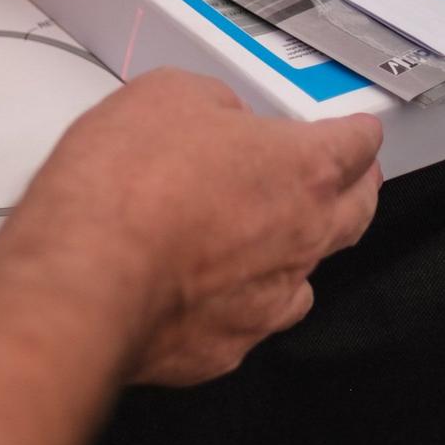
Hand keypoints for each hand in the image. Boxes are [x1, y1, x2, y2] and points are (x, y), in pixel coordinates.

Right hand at [2, 69, 383, 385]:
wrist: (84, 276)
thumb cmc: (124, 190)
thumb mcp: (165, 96)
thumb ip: (211, 105)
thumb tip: (212, 116)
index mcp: (303, 170)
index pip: (360, 144)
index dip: (355, 131)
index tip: (352, 131)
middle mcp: (301, 240)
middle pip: (357, 214)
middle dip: (352, 192)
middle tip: (337, 180)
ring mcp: (267, 302)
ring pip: (304, 278)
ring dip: (290, 255)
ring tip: (258, 241)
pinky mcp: (225, 348)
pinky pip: (246, 324)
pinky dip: (231, 305)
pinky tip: (199, 290)